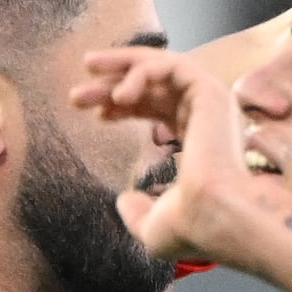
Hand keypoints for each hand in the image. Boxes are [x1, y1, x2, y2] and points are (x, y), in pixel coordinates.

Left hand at [76, 44, 262, 274]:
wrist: (214, 217)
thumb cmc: (192, 227)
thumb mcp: (153, 226)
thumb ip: (138, 212)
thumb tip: (123, 202)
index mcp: (200, 139)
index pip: (159, 108)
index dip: (124, 106)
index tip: (95, 115)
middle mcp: (207, 117)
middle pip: (154, 86)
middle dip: (112, 83)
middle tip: (77, 95)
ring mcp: (211, 102)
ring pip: (161, 66)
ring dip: (121, 64)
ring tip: (87, 67)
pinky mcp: (210, 91)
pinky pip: (171, 65)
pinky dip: (141, 72)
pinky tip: (119, 95)